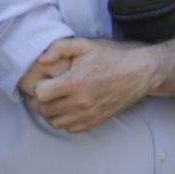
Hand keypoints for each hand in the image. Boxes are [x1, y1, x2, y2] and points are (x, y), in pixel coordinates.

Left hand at [21, 38, 155, 132]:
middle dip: (36, 102)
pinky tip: (63, 111)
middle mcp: (80, 102)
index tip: (39, 82)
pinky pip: (71, 128)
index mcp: (75, 82)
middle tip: (35, 95)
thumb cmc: (112, 57)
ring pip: (56, 122)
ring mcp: (88, 114)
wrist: (139, 73)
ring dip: (47, 114)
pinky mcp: (96, 120)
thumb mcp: (85, 45)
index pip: (42, 94)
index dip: (36, 88)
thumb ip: (59, 48)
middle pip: (45, 111)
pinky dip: (62, 122)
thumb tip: (40, 60)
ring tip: (48, 103)